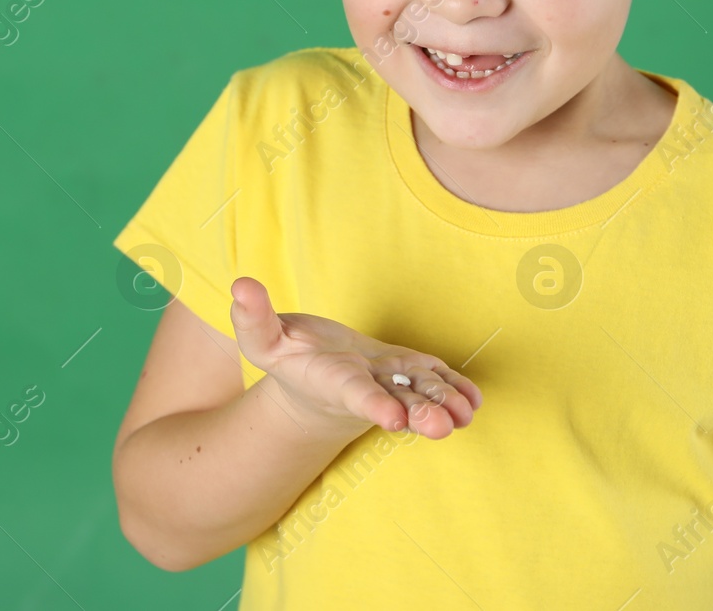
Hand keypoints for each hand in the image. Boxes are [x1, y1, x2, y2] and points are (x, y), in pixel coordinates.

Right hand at [228, 276, 481, 439]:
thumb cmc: (289, 356)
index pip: (355, 394)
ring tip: (465, 414)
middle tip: (443, 427)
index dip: (373, 406)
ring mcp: (391, 382)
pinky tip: (472, 398)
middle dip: (420, 414)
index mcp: (333, 382)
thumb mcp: (263, 339)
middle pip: (397, 402)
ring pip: (420, 393)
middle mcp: (366, 388)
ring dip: (443, 402)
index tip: (392, 420)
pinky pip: (433, 381)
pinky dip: (453, 389)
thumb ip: (253, 317)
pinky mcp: (407, 371)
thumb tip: (240, 285)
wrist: (314, 379)